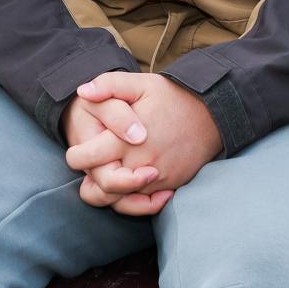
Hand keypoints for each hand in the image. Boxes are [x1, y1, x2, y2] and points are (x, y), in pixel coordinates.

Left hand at [69, 72, 223, 201]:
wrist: (212, 114)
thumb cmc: (172, 97)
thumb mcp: (140, 83)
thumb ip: (108, 85)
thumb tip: (82, 91)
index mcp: (126, 140)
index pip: (87, 160)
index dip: (76, 157)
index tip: (77, 150)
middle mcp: (140, 165)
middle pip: (102, 186)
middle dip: (90, 178)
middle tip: (92, 163)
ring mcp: (157, 179)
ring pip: (121, 202)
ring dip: (109, 191)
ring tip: (108, 171)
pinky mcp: (169, 186)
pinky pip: (144, 204)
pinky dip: (131, 198)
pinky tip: (128, 181)